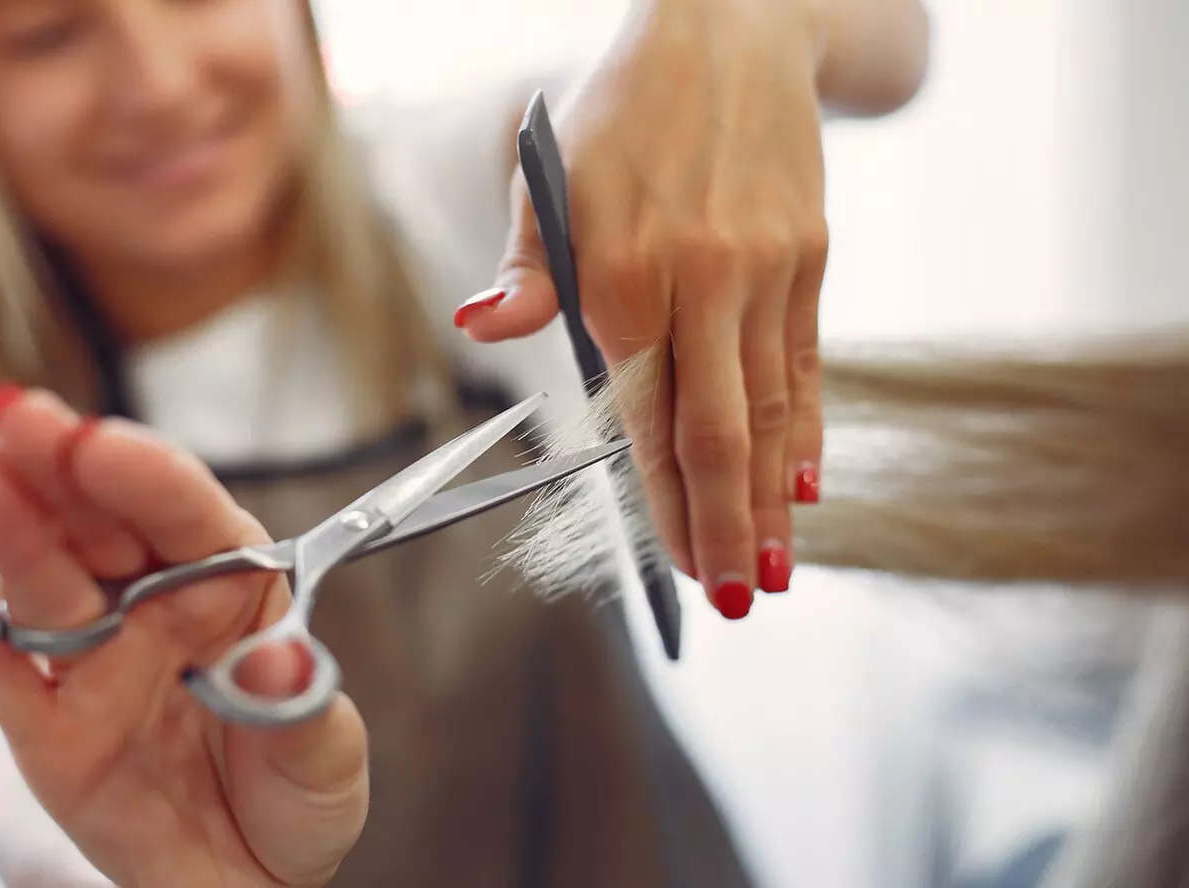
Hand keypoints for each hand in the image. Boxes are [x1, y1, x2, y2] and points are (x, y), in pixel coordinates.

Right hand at [0, 389, 367, 887]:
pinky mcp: (44, 723)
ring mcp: (94, 660)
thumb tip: (277, 659)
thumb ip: (302, 705)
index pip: (186, 513)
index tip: (102, 444)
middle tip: (17, 416)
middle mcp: (155, 607)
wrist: (249, 884)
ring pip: (42, 576)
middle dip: (61, 464)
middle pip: (101, 522)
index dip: (143, 473)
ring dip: (7, 520)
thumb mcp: (326, 757)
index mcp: (232, 588)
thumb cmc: (297, 798)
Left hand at [462, 0, 830, 618]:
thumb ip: (528, 268)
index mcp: (624, 271)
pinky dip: (808, 429)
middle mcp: (704, 279)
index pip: (645, 418)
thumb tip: (484, 325)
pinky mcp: (810, 258)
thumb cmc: (621, 112)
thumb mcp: (550, 174)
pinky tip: (810, 483)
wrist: (734, 30)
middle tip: (735, 598)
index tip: (678, 570)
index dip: (665, 503)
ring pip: (772, 407)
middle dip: (726, 526)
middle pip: (718, 430)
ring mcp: (768, 271)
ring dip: (774, 498)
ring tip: (776, 569)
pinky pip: (808, 362)